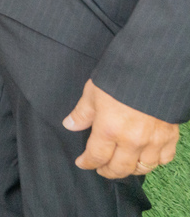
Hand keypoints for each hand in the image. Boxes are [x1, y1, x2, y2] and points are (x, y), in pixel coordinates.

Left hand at [65, 79, 179, 178]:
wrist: (152, 69)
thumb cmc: (118, 77)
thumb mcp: (93, 92)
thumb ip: (82, 112)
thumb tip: (70, 125)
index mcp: (109, 129)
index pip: (96, 156)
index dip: (87, 163)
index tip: (82, 163)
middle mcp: (132, 140)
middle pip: (119, 168)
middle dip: (108, 171)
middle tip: (101, 169)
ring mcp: (153, 140)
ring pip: (143, 168)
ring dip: (130, 169)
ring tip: (121, 165)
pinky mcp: (170, 136)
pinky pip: (164, 159)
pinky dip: (154, 162)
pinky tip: (146, 157)